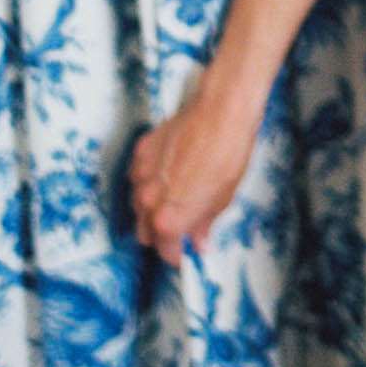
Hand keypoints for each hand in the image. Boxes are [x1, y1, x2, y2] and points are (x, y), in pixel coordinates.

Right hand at [129, 80, 261, 268]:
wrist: (221, 113)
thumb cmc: (227, 156)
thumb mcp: (222, 199)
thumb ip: (203, 225)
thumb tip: (199, 243)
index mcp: (167, 220)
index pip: (165, 250)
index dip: (178, 253)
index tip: (186, 251)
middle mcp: (147, 202)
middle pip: (145, 231)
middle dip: (161, 233)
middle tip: (181, 226)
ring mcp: (140, 175)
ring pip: (138, 205)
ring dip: (152, 207)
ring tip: (176, 197)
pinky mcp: (140, 152)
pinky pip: (139, 176)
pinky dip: (149, 180)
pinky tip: (169, 173)